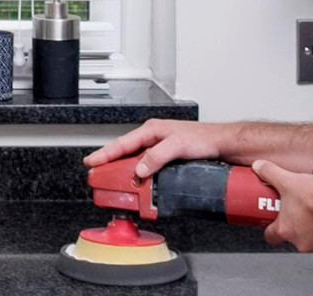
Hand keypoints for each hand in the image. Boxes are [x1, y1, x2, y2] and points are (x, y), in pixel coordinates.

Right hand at [83, 119, 230, 177]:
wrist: (222, 144)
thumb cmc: (204, 138)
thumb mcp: (177, 146)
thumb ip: (157, 156)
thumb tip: (140, 169)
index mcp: (152, 130)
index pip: (122, 143)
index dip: (105, 154)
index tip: (91, 162)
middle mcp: (153, 137)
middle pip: (126, 152)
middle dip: (110, 163)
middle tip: (97, 176)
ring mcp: (159, 147)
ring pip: (135, 160)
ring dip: (125, 171)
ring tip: (114, 182)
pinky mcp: (167, 157)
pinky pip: (147, 166)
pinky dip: (140, 174)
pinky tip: (138, 182)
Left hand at [252, 159, 312, 255]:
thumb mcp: (289, 181)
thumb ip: (270, 173)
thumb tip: (258, 166)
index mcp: (286, 229)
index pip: (271, 236)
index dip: (271, 228)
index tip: (273, 220)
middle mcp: (301, 242)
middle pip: (293, 235)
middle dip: (296, 223)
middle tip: (301, 208)